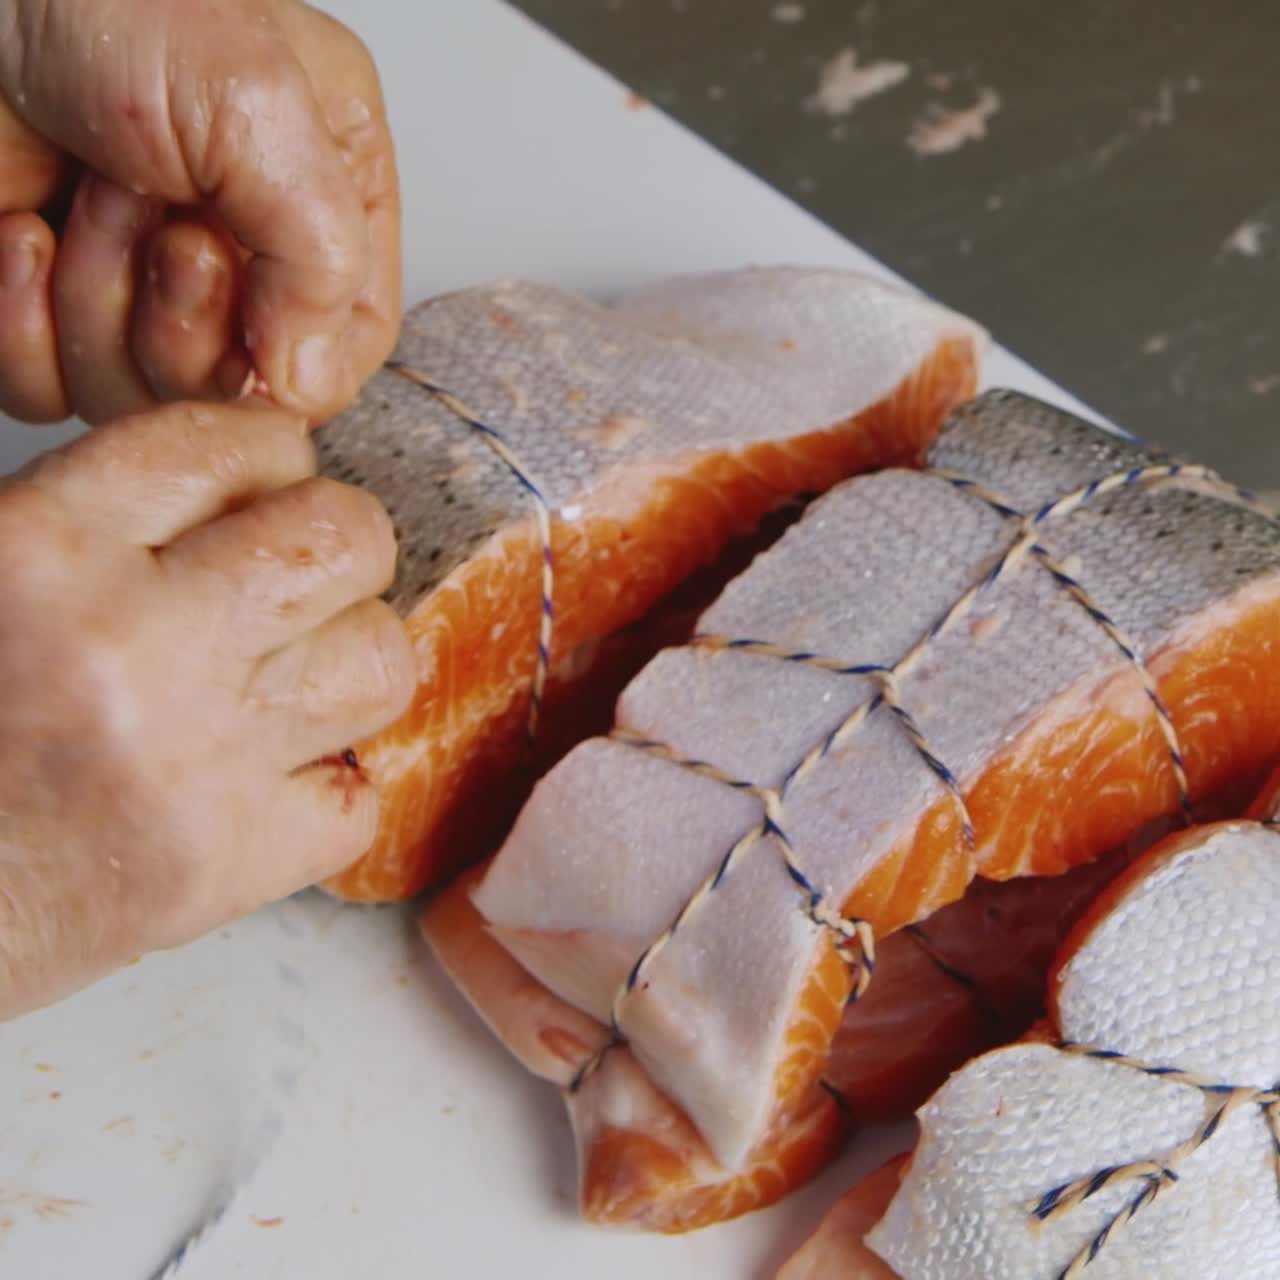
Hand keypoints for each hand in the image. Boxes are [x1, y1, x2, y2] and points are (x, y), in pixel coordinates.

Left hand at [0, 0, 400, 426]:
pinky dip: (23, 329)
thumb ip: (323, 258)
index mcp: (321, 194)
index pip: (347, 344)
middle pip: (239, 387)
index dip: (298, 364)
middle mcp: (239, 248)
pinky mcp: (48, 310)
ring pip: (142, 397)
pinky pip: (50, 394)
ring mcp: (139, 285)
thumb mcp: (258, 106)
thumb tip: (305, 384)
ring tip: (84, 194)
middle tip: (158, 216)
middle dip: (183, 317)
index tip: (252, 336)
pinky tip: (21, 235)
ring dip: (98, 303)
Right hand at [0, 401, 414, 1018]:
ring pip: (379, 661)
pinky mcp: (228, 864)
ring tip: (290, 687)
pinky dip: (327, 796)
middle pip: (343, 538)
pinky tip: (267, 786)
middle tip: (301, 585)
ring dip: (350, 666)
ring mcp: (195, 758)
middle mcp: (132, 641)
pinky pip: (359, 801)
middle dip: (340, 549)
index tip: (264, 494)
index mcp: (45, 547)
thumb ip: (105, 512)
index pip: (239, 443)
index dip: (271, 461)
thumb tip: (254, 475)